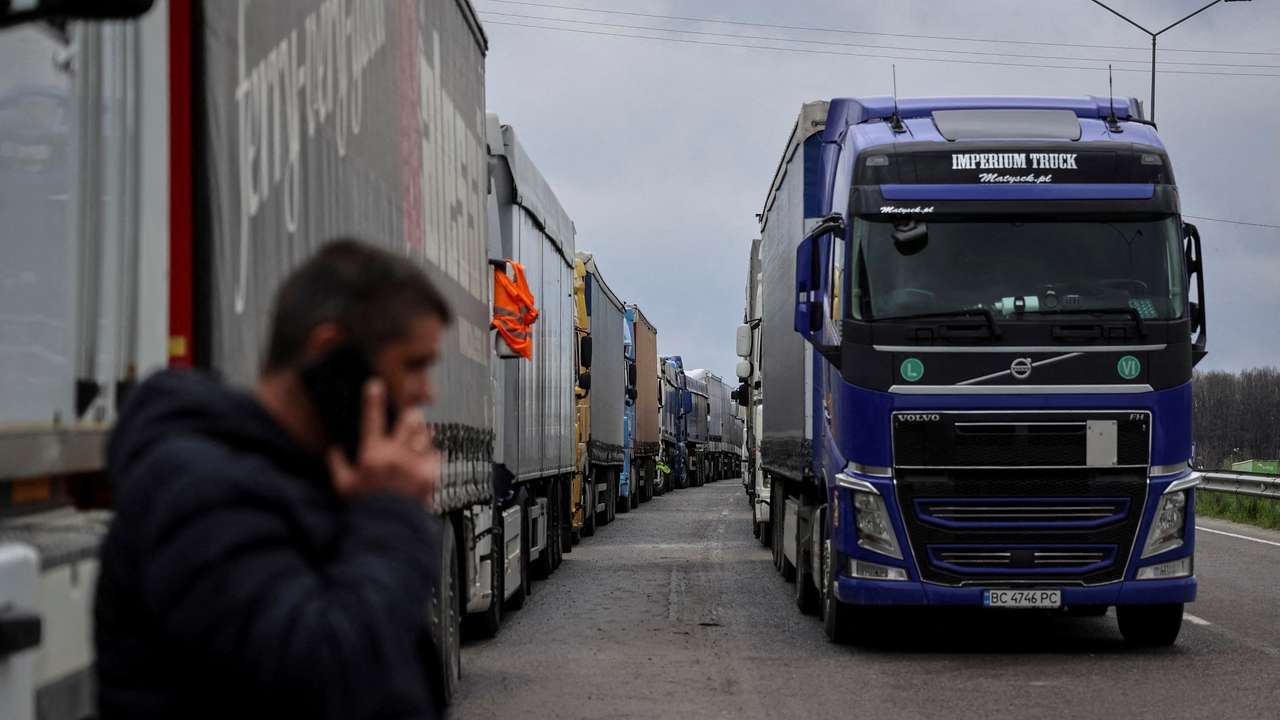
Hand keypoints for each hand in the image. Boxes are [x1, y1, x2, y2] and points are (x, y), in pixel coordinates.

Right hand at [328, 379, 440, 504]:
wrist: (387, 530)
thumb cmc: (362, 508)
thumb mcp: (343, 487)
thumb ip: (337, 465)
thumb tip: (333, 450)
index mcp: (373, 454)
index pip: (372, 419)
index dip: (373, 399)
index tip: (375, 384)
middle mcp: (396, 455)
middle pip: (408, 422)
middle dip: (410, 415)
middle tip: (411, 415)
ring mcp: (415, 465)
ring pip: (425, 437)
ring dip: (424, 433)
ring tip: (423, 433)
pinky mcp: (430, 477)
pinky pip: (437, 458)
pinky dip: (435, 456)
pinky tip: (433, 457)